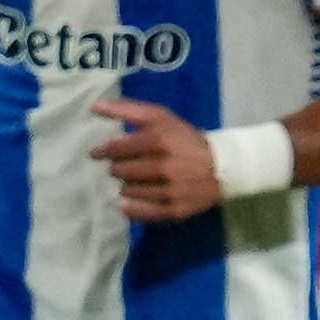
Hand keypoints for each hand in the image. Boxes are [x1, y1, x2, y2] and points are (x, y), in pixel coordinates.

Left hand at [92, 97, 220, 222]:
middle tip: (124, 166)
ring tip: (137, 179)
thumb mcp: (160, 117)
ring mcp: (172, 190)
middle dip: (118, 168)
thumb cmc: (184, 139)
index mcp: (160, 140)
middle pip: (119, 171)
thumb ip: (127, 110)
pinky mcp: (176, 210)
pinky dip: (132, 208)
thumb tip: (95, 106)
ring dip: (127, 186)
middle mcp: (165, 166)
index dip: (103, 151)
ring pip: (128, 192)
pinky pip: (142, 213)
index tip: (97, 153)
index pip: (115, 149)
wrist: (224, 166)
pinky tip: (129, 201)